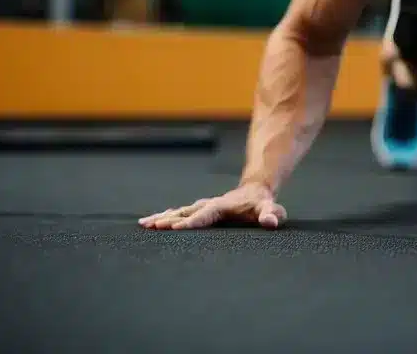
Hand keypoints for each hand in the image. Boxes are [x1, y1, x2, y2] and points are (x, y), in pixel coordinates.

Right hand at [139, 182, 286, 230]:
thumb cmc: (261, 202)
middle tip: (152, 227)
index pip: (204, 216)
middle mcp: (209, 205)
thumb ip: (271, 214)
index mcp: (222, 206)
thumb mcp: (269, 208)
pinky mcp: (200, 209)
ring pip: (180, 211)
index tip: (174, 228)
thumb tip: (272, 222)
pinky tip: (152, 223)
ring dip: (163, 218)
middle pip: (186, 212)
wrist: (255, 188)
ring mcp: (203, 206)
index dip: (191, 222)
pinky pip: (180, 212)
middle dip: (169, 220)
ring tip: (145, 224)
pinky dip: (166, 216)